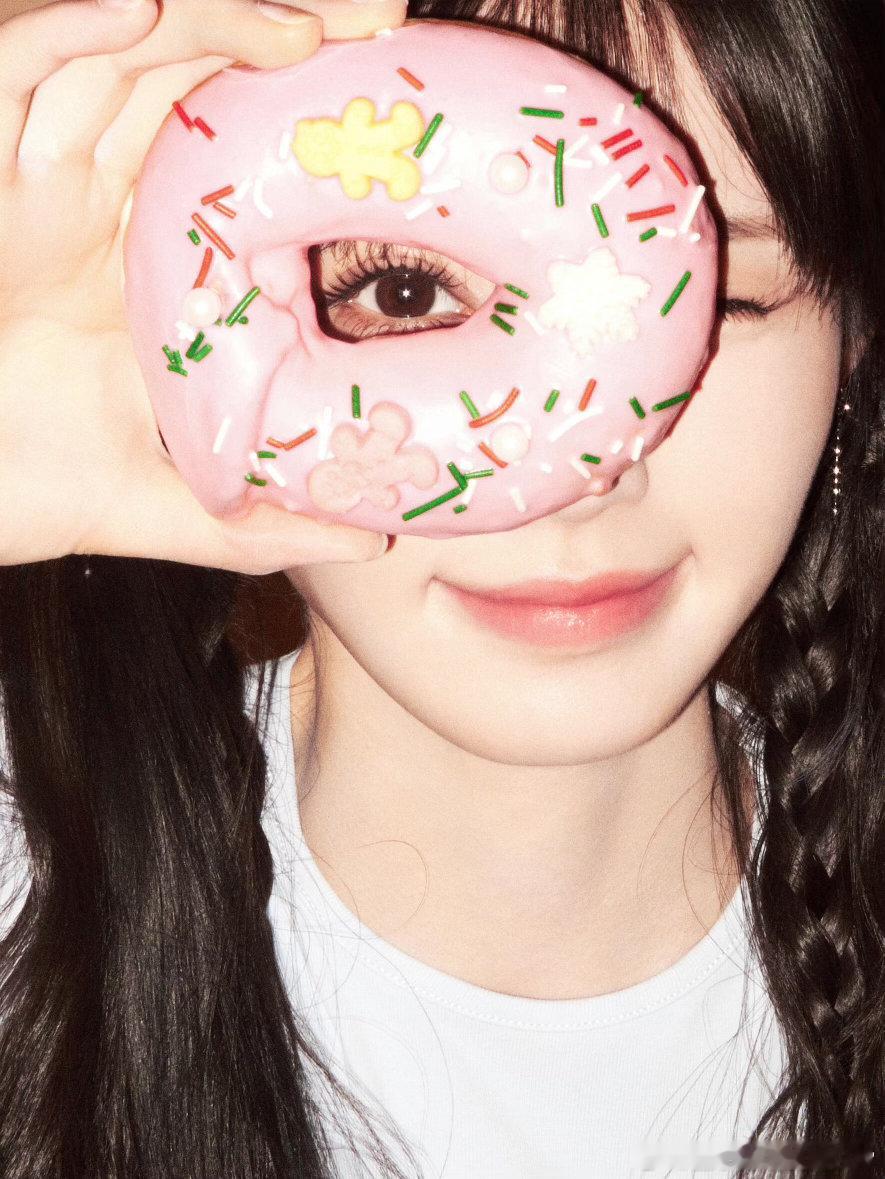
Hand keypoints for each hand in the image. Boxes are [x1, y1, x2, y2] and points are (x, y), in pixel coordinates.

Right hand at [0, 0, 406, 571]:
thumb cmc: (28, 489)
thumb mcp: (172, 504)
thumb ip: (264, 525)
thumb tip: (369, 548)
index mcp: (146, 259)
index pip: (234, 154)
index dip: (304, 115)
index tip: (392, 99)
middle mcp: (94, 202)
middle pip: (191, 79)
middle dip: (282, 34)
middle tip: (381, 22)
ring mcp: (32, 183)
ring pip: (117, 62)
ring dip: (207, 23)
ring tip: (309, 29)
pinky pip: (13, 77)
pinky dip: (67, 35)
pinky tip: (142, 10)